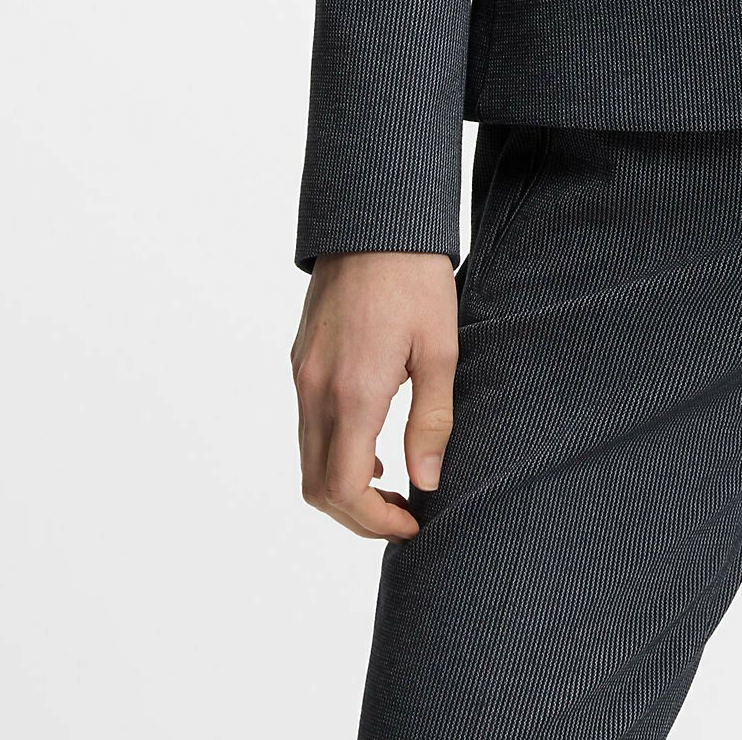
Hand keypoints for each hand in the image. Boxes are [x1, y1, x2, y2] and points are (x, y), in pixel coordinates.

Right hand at [292, 251, 459, 538]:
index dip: (375, 522)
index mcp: (352, 392)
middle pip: (317, 487)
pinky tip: (373, 441)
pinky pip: (306, 425)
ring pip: (307, 459)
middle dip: (358, 516)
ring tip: (392, 482)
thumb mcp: (440, 347)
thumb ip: (432, 420)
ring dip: (343, 486)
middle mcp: (316, 390)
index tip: (412, 523)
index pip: (344, 490)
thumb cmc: (414, 277)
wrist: (374, 217)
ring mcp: (302, 374)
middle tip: (403, 514)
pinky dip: (332, 452)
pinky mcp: (300, 359)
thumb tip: (426, 483)